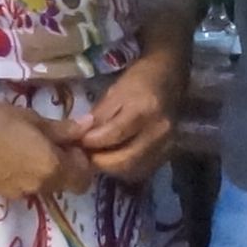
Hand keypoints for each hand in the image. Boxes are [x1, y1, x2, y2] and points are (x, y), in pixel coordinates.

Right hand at [0, 93, 89, 205]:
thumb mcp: (34, 119)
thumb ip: (63, 129)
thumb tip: (88, 126)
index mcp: (53, 168)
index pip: (84, 178)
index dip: (82, 161)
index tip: (73, 143)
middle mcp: (40, 187)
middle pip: (66, 184)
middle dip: (65, 167)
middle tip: (53, 143)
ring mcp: (19, 193)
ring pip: (45, 186)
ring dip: (46, 172)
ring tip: (30, 147)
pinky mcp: (1, 192)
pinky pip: (26, 187)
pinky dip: (27, 175)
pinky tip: (12, 155)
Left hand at [67, 37, 190, 182]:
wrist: (171, 77)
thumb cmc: (140, 79)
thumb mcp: (115, 90)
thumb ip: (99, 116)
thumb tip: (80, 137)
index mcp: (144, 110)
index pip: (113, 135)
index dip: (91, 143)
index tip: (76, 143)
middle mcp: (158, 131)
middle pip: (125, 160)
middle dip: (100, 162)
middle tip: (84, 156)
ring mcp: (166, 145)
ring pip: (133, 169)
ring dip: (111, 168)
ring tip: (98, 157)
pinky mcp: (168, 154)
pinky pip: (142, 169)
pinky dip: (125, 168)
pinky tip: (115, 158)